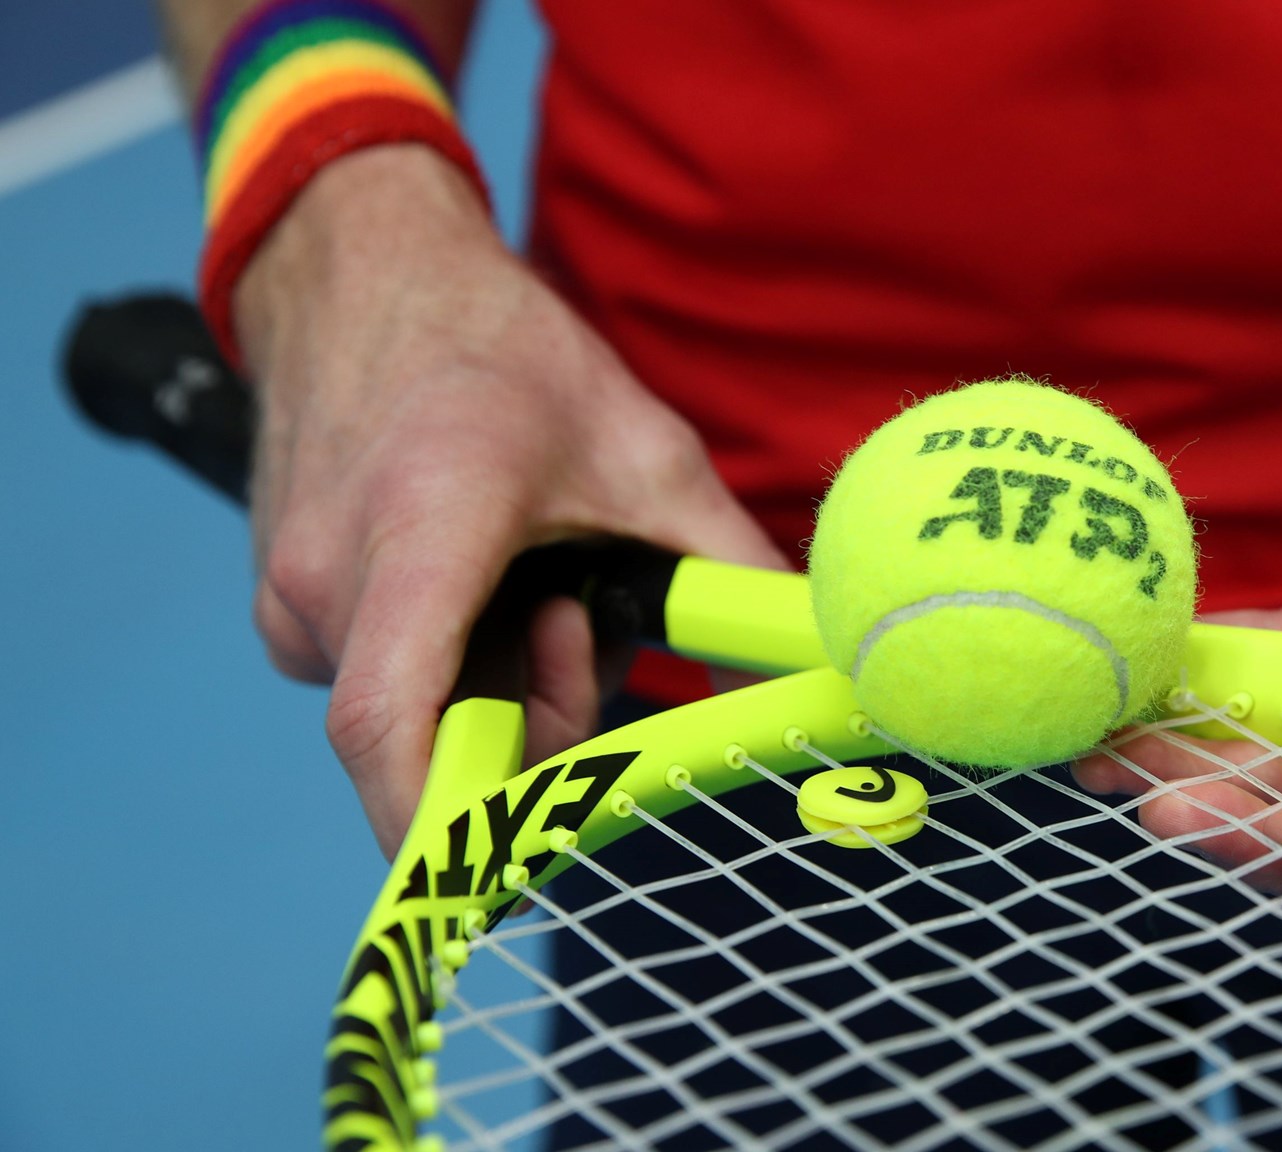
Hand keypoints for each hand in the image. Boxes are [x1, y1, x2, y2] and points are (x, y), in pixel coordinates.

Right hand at [238, 147, 785, 855]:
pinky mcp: (280, 603)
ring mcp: (289, 595)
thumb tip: (811, 642)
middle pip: (438, 737)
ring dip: (490, 680)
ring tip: (531, 576)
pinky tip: (477, 576)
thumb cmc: (498, 350)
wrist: (366, 270)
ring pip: (410, 711)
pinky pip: (375, 679)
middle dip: (531, 718)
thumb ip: (724, 558)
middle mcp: (334, 580)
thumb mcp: (639, 445)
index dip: (441, 823)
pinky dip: (444, 659)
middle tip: (580, 625)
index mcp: (422, 534)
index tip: (503, 863)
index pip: (391, 723)